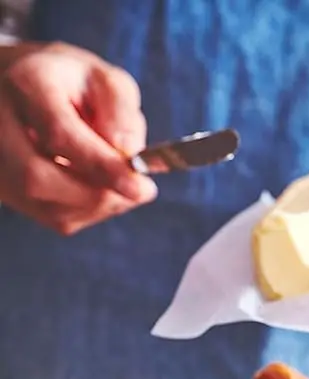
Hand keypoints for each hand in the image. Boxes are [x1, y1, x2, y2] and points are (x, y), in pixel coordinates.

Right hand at [0, 43, 155, 234]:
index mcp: (28, 83)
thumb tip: (127, 151)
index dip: (103, 166)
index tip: (141, 188)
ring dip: (97, 205)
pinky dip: (86, 211)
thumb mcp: (106, 80)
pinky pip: (50, 216)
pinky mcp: (4, 185)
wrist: (24, 87)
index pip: (59, 134)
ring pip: (44, 205)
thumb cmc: (73, 85)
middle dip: (98, 195)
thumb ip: (121, 110)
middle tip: (139, 191)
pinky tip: (97, 188)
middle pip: (37, 178)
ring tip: (119, 183)